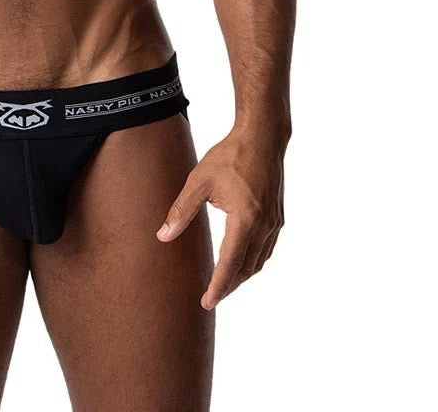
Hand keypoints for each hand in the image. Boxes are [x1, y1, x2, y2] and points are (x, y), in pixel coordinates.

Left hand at [156, 124, 285, 308]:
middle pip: (247, 268)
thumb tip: (163, 236)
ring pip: (259, 261)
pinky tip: (241, 260)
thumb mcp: (199, 181)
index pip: (230, 264)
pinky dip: (253, 261)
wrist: (262, 137)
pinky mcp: (278, 217)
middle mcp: (264, 225)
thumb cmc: (229, 156)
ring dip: (242, 275)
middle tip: (211, 297)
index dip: (218, 286)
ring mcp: (274, 222)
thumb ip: (181, 211)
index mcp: (244, 219)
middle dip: (229, 286)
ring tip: (223, 283)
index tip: (207, 302)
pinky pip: (266, 249)